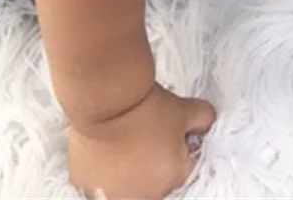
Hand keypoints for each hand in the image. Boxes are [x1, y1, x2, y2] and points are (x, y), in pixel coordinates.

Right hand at [69, 83, 215, 198]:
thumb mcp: (186, 108)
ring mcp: (111, 195)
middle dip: (152, 158)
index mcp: (171, 181)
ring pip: (125, 183)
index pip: (180, 165)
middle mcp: (143, 196)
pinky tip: (104, 145)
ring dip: (126, 167)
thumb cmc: (146, 108)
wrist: (106, 101)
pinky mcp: (86, 186)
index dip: (175, 143)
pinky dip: (102, 166)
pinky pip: (98, 180)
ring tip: (123, 137)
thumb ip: (203, 119)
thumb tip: (206, 123)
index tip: (165, 128)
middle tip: (144, 130)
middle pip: (153, 177)